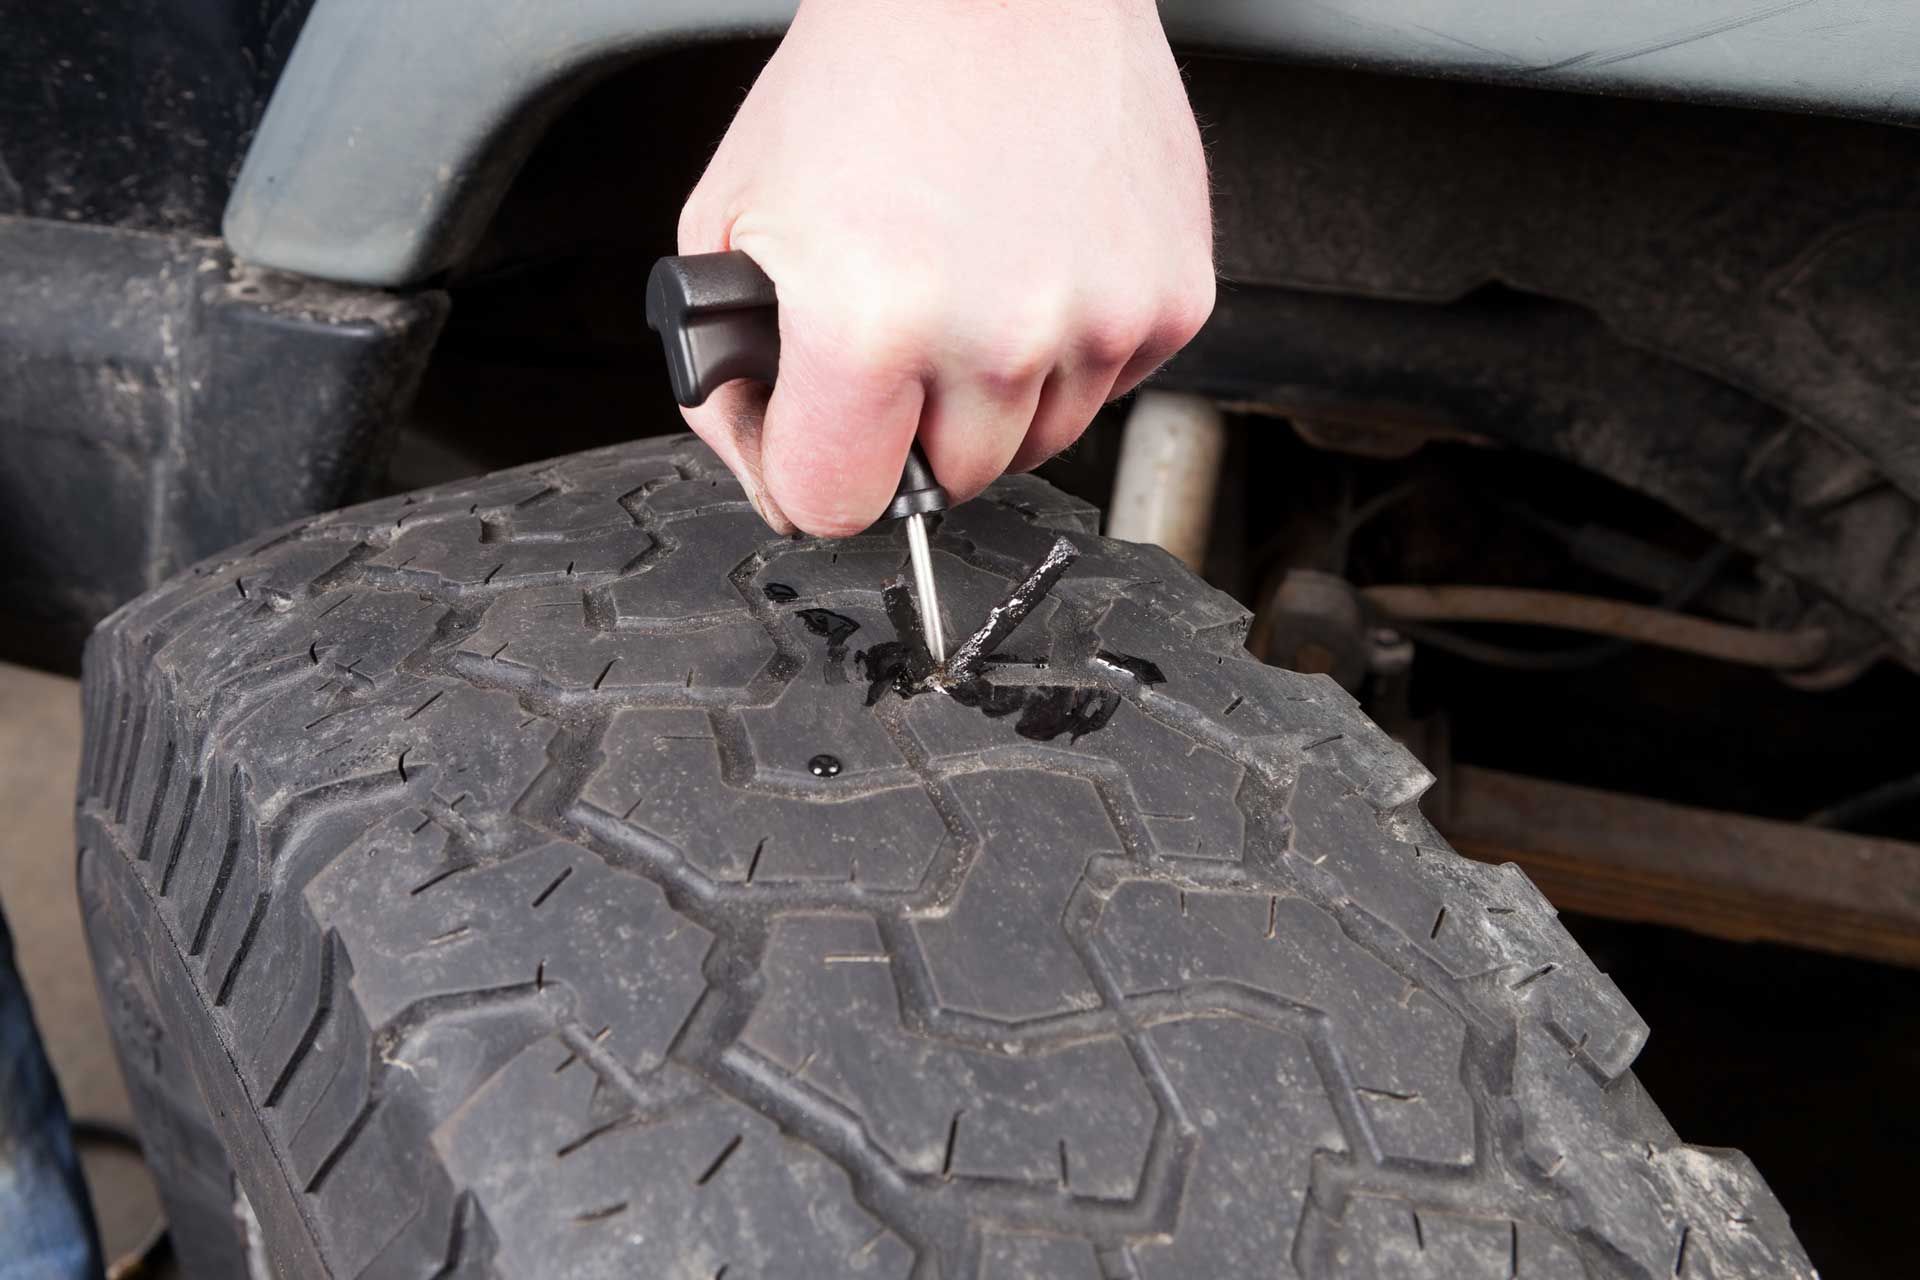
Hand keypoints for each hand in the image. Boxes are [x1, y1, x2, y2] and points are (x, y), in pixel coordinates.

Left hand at [675, 0, 1214, 534]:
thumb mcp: (729, 222)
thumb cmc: (864, 78)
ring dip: (995, 394)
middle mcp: (996, 335)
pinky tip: (1034, 265)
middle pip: (948, 483)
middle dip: (910, 427)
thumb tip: (778, 485)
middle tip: (899, 329)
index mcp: (869, 323)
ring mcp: (1098, 321)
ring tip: (970, 283)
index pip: (837, 506)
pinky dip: (1070, 351)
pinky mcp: (1171, 299)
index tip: (821, 436)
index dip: (814, 474)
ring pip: (1035, 445)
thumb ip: (731, 379)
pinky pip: (1109, 388)